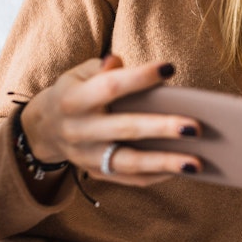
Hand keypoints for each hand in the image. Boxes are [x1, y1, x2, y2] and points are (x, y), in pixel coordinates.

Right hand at [19, 54, 202, 186]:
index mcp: (73, 100)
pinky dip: (158, 176)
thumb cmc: (75, 92)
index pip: (110, 87)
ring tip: (197, 162)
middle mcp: (79, 131)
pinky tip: (183, 170)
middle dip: (162, 128)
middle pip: (125, 129)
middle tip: (196, 127)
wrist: (44, 129)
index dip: (139, 77)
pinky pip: (131, 178)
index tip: (170, 68)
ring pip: (129, 162)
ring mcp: (87, 156)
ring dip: (165, 163)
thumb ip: (102, 67)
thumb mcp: (79, 74)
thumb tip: (120, 62)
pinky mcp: (97, 173)